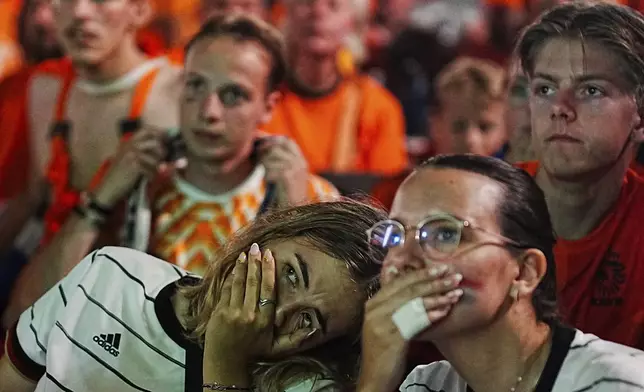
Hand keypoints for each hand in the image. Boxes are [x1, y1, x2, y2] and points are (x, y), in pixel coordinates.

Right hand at [93, 126, 167, 207]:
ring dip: (157, 167)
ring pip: (156, 158)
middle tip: (162, 159)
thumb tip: (162, 147)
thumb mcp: (127, 157)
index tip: (165, 139)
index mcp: (129, 142)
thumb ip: (140, 150)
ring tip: (152, 172)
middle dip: (162, 151)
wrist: (108, 187)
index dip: (159, 132)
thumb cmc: (119, 173)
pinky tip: (147, 178)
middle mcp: (130, 146)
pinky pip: (152, 170)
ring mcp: (132, 155)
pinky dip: (151, 176)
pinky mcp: (134, 166)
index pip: (146, 130)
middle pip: (155, 142)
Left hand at [203, 244, 315, 367]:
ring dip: (242, 266)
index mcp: (265, 320)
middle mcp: (250, 314)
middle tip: (257, 247)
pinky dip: (230, 277)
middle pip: (254, 282)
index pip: (269, 289)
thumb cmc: (253, 354)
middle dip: (255, 262)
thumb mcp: (277, 349)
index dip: (269, 270)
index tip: (269, 255)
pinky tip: (233, 268)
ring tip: (245, 253)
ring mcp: (233, 313)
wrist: (226, 364)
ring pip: (239, 283)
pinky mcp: (220, 313)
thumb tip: (315, 330)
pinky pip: (226, 290)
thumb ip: (296, 339)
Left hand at [258, 136, 308, 206]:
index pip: (287, 141)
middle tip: (259, 160)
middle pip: (277, 147)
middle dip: (265, 152)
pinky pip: (271, 170)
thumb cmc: (288, 193)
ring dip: (265, 166)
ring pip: (271, 158)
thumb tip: (262, 147)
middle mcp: (300, 162)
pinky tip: (270, 181)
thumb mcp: (288, 173)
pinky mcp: (288, 178)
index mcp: (301, 160)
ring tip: (267, 175)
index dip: (273, 140)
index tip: (262, 146)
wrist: (296, 210)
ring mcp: (295, 169)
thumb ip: (280, 161)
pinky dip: (267, 175)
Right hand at [357, 265, 463, 391]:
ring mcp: (381, 323)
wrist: (373, 378)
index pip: (400, 282)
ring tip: (455, 293)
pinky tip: (444, 312)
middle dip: (434, 281)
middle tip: (455, 276)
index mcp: (373, 303)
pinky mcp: (391, 338)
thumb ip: (394, 303)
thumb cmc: (384, 349)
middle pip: (408, 290)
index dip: (422, 274)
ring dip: (437, 297)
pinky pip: (414, 322)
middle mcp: (375, 309)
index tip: (442, 267)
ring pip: (413, 304)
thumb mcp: (386, 322)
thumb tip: (404, 280)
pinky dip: (430, 315)